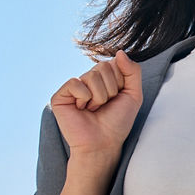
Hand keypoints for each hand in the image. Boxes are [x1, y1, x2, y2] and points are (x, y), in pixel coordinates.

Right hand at [49, 50, 142, 166]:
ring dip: (99, 97)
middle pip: (103, 67)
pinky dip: (84, 98)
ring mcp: (73, 87)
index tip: (117, 97)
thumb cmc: (118, 121)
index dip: (121, 82)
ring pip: (91, 75)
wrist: (104, 142)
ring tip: (94, 109)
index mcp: (104, 77)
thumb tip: (119, 52)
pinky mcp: (60, 96)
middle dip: (110, 89)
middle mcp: (88, 79)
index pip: (115, 62)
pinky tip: (81, 109)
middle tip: (104, 105)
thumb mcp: (134, 94)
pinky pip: (75, 83)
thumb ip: (132, 71)